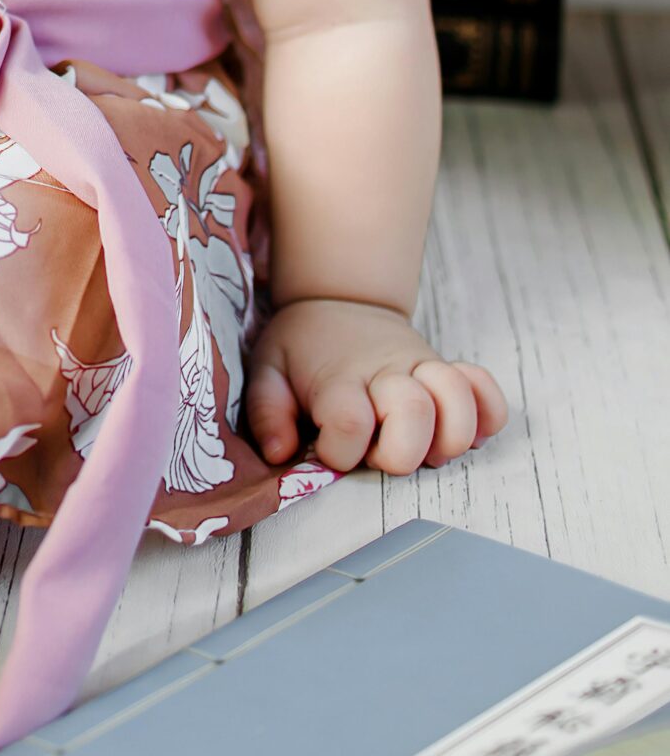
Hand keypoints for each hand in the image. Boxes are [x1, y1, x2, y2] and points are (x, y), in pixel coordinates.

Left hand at [245, 296, 508, 475]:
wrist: (340, 300)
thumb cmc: (302, 348)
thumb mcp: (267, 371)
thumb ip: (267, 413)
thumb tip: (280, 452)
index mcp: (338, 378)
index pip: (350, 422)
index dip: (341, 452)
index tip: (329, 451)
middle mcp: (387, 372)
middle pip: (414, 412)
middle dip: (400, 452)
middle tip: (382, 455)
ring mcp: (423, 368)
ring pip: (458, 400)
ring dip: (448, 437)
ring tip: (426, 450)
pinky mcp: (450, 371)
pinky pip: (487, 391)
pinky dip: (488, 415)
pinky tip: (468, 432)